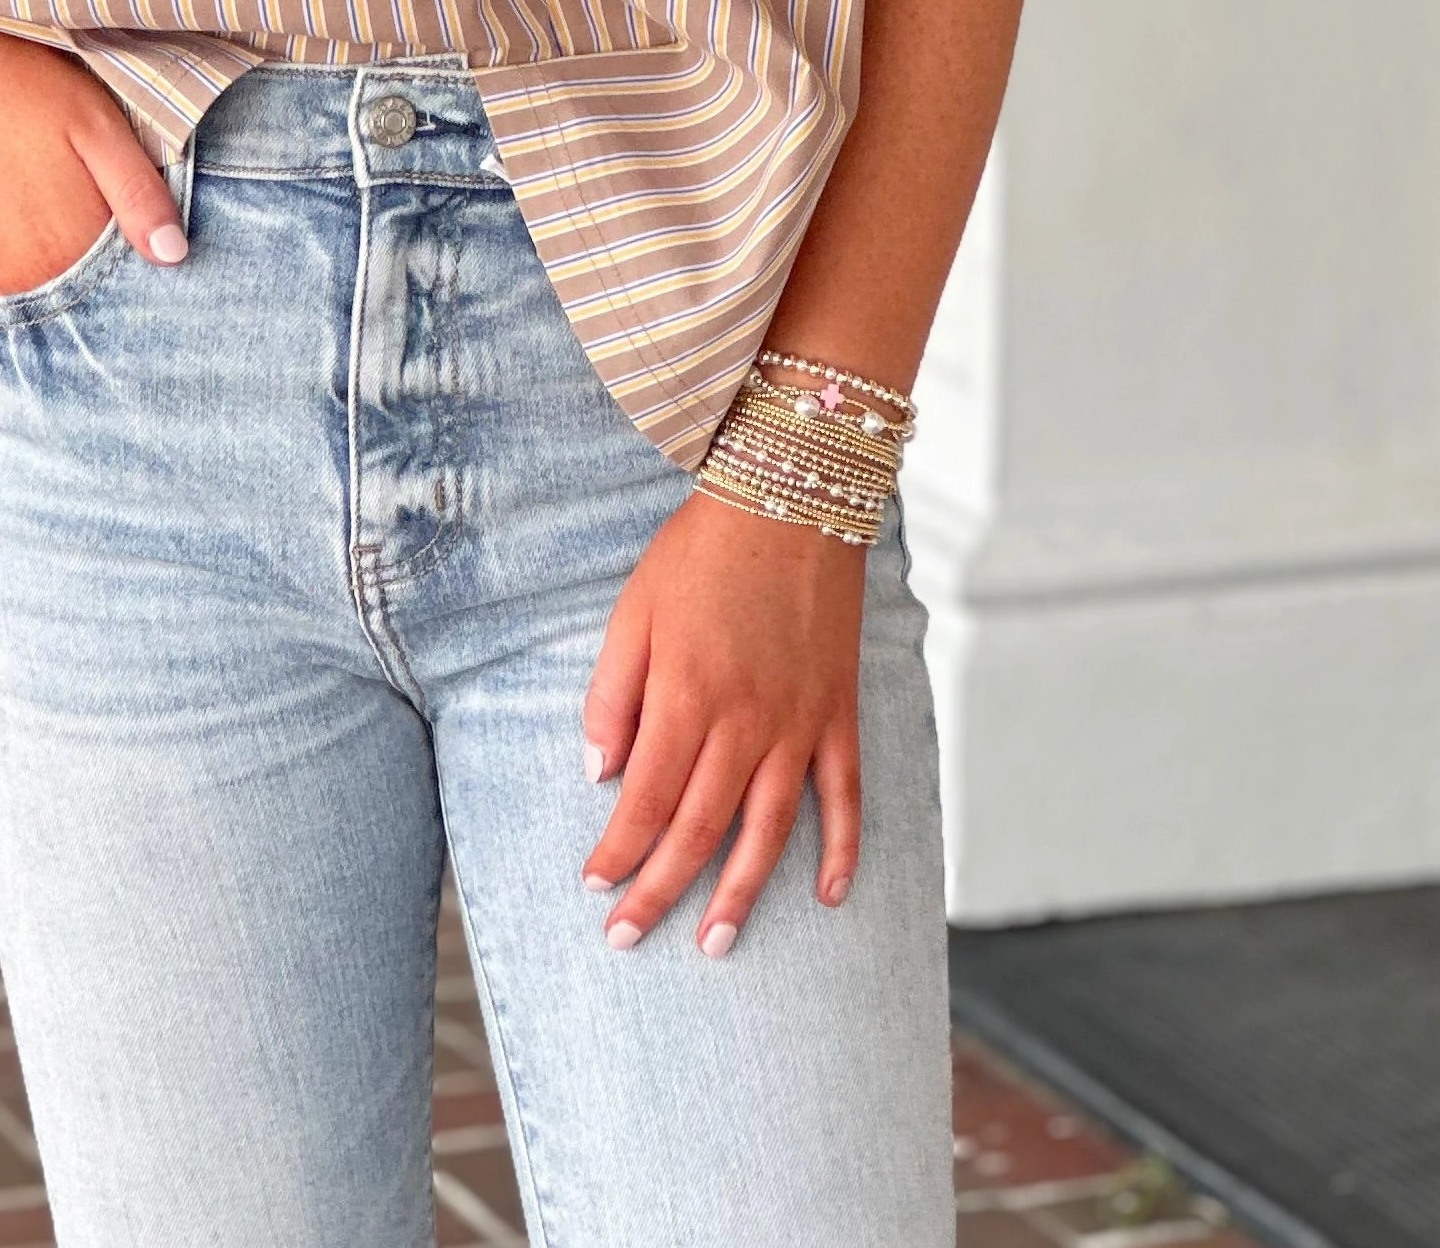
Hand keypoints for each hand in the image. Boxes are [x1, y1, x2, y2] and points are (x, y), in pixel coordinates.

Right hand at [0, 2, 186, 293]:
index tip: (151, 216)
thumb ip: (137, 194)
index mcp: (67, 251)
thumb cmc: (21, 84)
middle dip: (111, 254)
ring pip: (53, 279)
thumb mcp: (96, 126)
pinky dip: (35, 247)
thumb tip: (174, 257)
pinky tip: (34, 197)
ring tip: (65, 187)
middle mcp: (23, 277)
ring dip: (70, 251)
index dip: (146, 248)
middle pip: (89, 285)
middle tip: (102, 190)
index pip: (128, 281)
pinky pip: (15, 269)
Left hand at [579, 490, 865, 954]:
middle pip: (699, 829)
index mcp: (687, 695)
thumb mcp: (634, 610)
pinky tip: (828, 896)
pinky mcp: (839, 714)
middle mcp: (745, 722)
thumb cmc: (701, 553)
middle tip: (629, 939)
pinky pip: (844, 795)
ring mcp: (799, 723)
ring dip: (740, 893)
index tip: (595, 887)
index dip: (619, 851)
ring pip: (768, 830)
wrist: (791, 497)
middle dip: (661, 891)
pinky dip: (841, 850)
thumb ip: (611, 694)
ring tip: (717, 944)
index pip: (646, 799)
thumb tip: (599, 773)